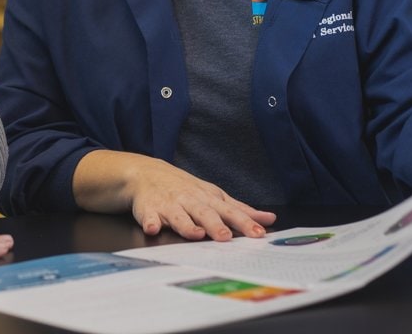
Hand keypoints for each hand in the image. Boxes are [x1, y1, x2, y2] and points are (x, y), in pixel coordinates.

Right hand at [76, 151, 275, 240]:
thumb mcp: (212, 195)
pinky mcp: (147, 209)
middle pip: (205, 212)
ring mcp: (168, 204)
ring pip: (179, 215)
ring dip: (186, 225)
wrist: (142, 173)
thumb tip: (269, 219)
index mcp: (207, 198)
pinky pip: (148, 217)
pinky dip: (150, 222)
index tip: (259, 233)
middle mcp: (189, 200)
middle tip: (227, 237)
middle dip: (216, 225)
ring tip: (195, 234)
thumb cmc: (182, 189)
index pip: (230, 210)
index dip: (244, 222)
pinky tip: (152, 228)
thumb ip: (239, 209)